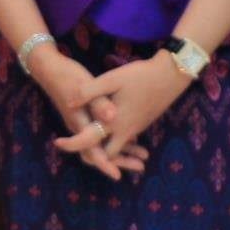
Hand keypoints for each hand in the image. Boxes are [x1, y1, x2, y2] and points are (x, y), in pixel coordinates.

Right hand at [30, 48, 146, 180]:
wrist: (49, 68)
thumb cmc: (67, 75)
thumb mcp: (84, 85)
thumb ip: (98, 102)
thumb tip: (112, 118)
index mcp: (79, 121)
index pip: (90, 149)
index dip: (104, 163)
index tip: (117, 176)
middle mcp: (79, 126)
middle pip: (97, 152)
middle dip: (118, 161)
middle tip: (141, 166)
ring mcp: (81, 122)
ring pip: (100, 145)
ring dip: (120, 151)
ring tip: (142, 155)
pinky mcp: (85, 116)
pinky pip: (100, 136)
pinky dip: (115, 140)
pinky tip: (132, 137)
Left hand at [60, 53, 189, 162]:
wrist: (172, 75)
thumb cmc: (140, 76)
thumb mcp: (111, 79)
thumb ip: (89, 92)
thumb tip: (69, 102)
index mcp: (115, 123)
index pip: (90, 142)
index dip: (72, 144)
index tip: (57, 142)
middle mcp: (126, 131)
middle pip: (105, 153)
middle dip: (92, 155)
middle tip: (74, 146)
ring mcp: (136, 128)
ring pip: (117, 147)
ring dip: (105, 150)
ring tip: (87, 144)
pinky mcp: (141, 123)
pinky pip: (125, 140)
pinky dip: (116, 142)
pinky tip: (107, 132)